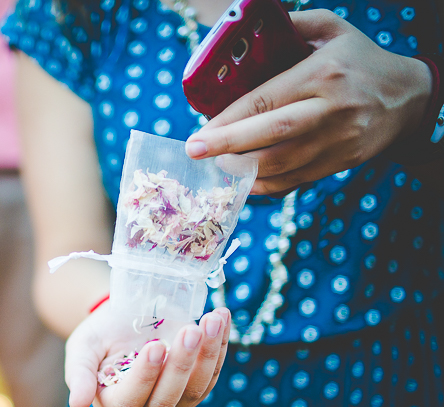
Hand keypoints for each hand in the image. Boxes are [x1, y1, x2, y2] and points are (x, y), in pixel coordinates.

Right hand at [64, 305, 230, 406]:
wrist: (123, 317)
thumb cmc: (99, 333)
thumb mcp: (82, 347)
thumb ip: (79, 374)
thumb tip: (77, 404)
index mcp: (111, 402)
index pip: (129, 399)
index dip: (144, 376)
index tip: (155, 345)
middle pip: (167, 398)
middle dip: (181, 363)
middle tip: (190, 330)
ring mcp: (174, 399)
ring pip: (195, 390)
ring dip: (207, 355)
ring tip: (211, 320)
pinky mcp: (196, 385)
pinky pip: (212, 373)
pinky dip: (219, 346)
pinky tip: (221, 319)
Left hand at [184, 10, 433, 195]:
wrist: (408, 97)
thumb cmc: (359, 60)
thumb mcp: (332, 30)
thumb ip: (293, 26)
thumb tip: (246, 30)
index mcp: (324, 73)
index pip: (267, 99)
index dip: (230, 119)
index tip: (199, 130)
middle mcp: (332, 109)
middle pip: (274, 133)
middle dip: (228, 145)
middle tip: (194, 151)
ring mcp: (339, 140)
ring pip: (283, 163)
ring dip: (243, 169)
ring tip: (216, 163)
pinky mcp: (341, 162)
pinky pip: (296, 180)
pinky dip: (265, 185)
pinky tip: (242, 179)